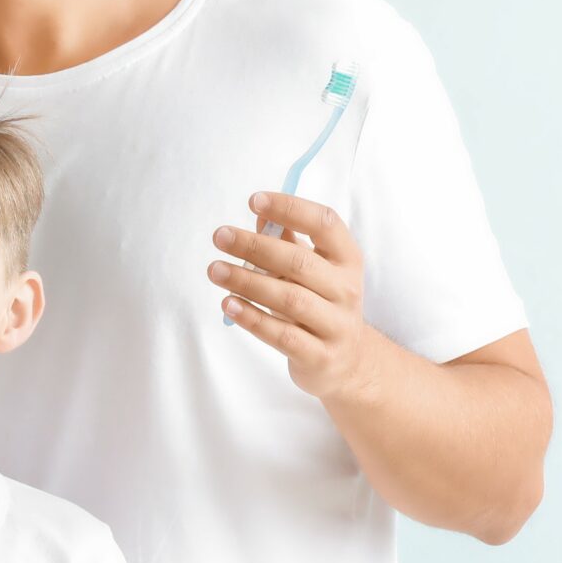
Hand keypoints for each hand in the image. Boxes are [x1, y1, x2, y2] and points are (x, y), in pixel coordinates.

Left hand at [211, 192, 401, 403]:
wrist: (347, 362)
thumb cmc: (319, 303)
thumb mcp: (311, 270)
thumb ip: (288, 242)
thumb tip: (261, 214)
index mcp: (347, 260)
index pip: (325, 224)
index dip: (291, 208)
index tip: (254, 200)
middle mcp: (346, 290)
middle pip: (299, 262)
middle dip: (255, 246)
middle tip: (220, 236)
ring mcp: (336, 325)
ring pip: (289, 298)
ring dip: (247, 282)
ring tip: (214, 270)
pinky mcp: (320, 356)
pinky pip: (282, 335)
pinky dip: (253, 318)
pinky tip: (228, 304)